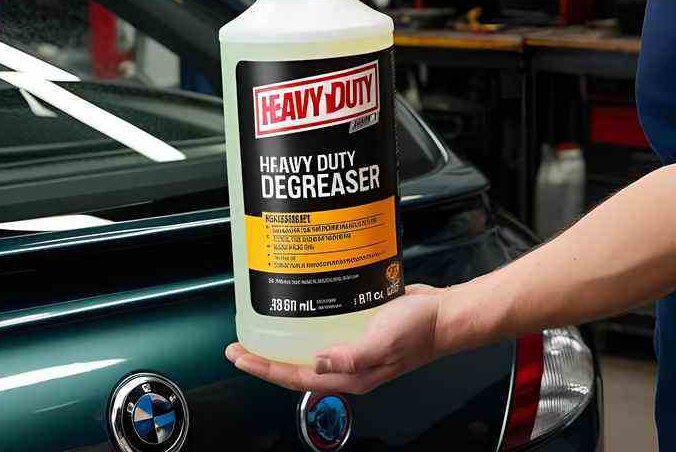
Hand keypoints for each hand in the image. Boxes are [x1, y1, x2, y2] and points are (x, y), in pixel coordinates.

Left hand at [225, 284, 449, 393]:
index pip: (294, 375)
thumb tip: (315, 362)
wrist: (442, 315)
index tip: (239, 356)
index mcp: (349, 374)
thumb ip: (350, 356)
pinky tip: (299, 305)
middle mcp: (346, 362)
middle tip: (239, 342)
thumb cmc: (418, 332)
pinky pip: (324, 327)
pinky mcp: (357, 326)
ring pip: (307, 345)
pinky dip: (307, 320)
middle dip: (265, 355)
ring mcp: (350, 345)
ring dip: (283, 337)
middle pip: (295, 363)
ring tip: (263, 324)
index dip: (264, 367)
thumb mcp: (383, 343)